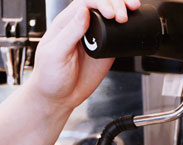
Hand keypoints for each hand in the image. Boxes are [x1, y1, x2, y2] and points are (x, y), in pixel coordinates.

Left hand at [26, 0, 140, 111]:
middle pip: (100, 4)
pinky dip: (127, 28)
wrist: (59, 97)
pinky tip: (132, 25)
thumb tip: (83, 11)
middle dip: (115, 4)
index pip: (85, 3)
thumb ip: (70, 32)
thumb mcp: (55, 53)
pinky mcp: (106, 50)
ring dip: (122, 10)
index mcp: (66, 23)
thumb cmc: (50, 76)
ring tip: (130, 14)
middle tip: (122, 16)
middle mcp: (81, 26)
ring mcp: (95, 38)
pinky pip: (118, 35)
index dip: (100, 3)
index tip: (109, 13)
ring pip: (111, 16)